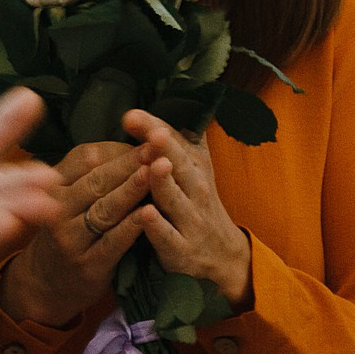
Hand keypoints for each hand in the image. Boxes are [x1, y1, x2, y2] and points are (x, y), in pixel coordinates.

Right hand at [0, 139, 155, 327]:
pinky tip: (149, 213)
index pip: (85, 158)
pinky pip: (112, 242)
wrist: (44, 285)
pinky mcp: (87, 265)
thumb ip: (92, 174)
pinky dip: (131, 226)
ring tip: (156, 171)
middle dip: (130, 162)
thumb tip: (134, 143)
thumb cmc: (67, 232)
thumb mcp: (68, 199)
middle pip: (97, 181)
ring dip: (132, 189)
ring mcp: (70, 239)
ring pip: (104, 209)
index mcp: (54, 186)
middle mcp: (56, 210)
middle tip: (158, 146)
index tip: (146, 134)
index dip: (117, 147)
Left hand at [122, 109, 252, 311]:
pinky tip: (146, 214)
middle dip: (163, 146)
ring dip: (163, 182)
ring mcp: (190, 220)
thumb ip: (185, 139)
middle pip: (179, 164)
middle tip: (146, 129)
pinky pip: (168, 236)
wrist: (223, 257)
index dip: (154, 127)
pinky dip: (158, 226)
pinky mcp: (180, 250)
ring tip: (153, 164)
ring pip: (174, 198)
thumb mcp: (197, 170)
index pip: (175, 141)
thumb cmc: (200, 205)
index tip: (131, 114)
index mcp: (195, 167)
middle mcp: (196, 190)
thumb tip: (183, 97)